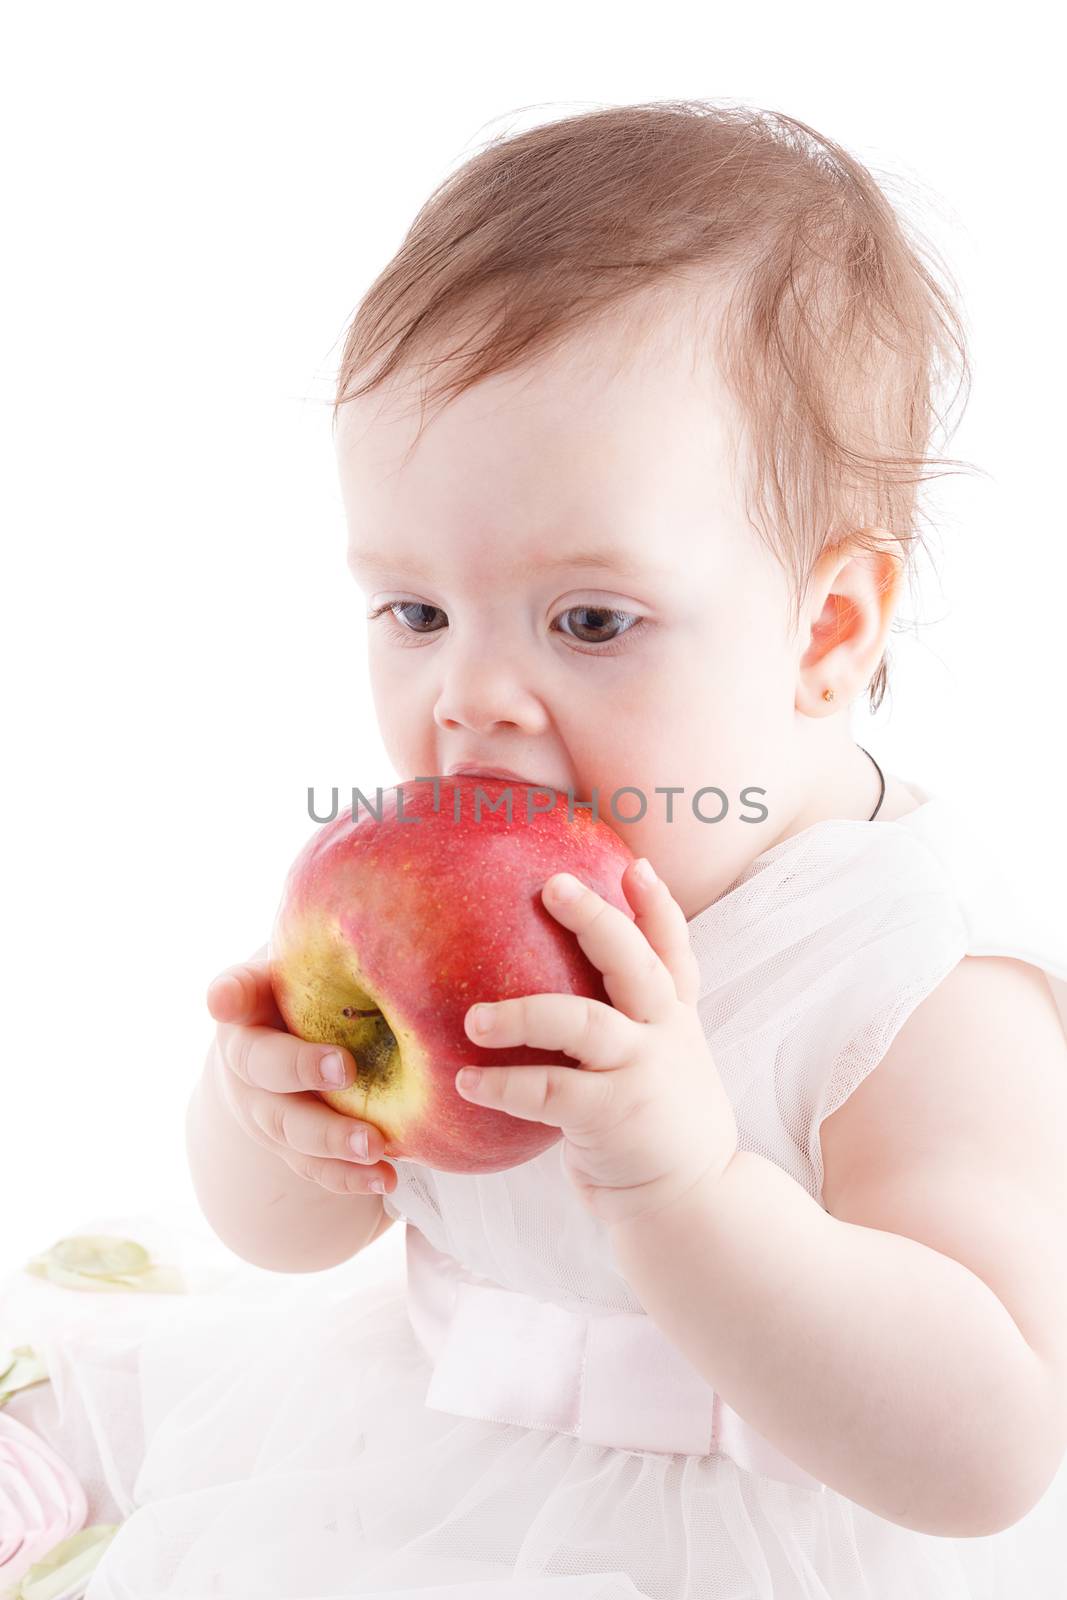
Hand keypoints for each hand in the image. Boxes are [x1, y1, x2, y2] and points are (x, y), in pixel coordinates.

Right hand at [205, 944, 396, 1197]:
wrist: (288, 1050)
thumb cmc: (309, 990)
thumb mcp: (306, 959)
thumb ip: (324, 934)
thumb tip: (363, 882)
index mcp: (248, 1008)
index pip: (233, 995)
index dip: (228, 995)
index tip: (226, 998)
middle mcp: (248, 1064)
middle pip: (264, 1072)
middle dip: (300, 1072)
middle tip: (343, 1068)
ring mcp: (268, 1111)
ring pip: (291, 1132)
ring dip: (332, 1143)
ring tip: (377, 1148)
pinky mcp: (294, 1150)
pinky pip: (316, 1170)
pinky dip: (350, 1180)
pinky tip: (387, 1182)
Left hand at [454, 860, 738, 1224]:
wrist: (694, 1205)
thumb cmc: (659, 1130)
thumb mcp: (666, 1066)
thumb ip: (633, 1028)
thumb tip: (567, 992)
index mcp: (674, 1019)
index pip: (673, 949)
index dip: (657, 905)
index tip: (636, 864)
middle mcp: (664, 1035)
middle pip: (633, 961)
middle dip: (595, 918)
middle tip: (552, 885)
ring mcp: (642, 1073)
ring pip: (581, 1021)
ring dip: (523, 1012)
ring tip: (473, 1017)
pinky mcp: (614, 1116)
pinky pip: (548, 1091)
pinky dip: (504, 1084)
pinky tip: (469, 1081)